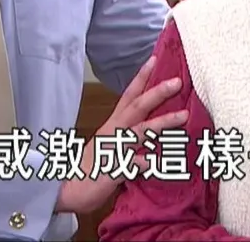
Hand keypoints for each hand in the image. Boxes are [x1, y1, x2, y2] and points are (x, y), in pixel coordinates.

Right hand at [54, 57, 186, 214]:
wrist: (66, 189)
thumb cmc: (91, 167)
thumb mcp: (111, 147)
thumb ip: (130, 137)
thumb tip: (154, 133)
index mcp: (113, 125)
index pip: (128, 96)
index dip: (141, 78)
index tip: (154, 60)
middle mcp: (113, 132)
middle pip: (136, 106)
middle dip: (157, 93)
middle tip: (177, 81)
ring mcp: (114, 149)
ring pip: (140, 131)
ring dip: (162, 122)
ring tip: (183, 115)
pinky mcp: (113, 170)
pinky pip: (134, 165)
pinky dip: (148, 163)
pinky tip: (163, 163)